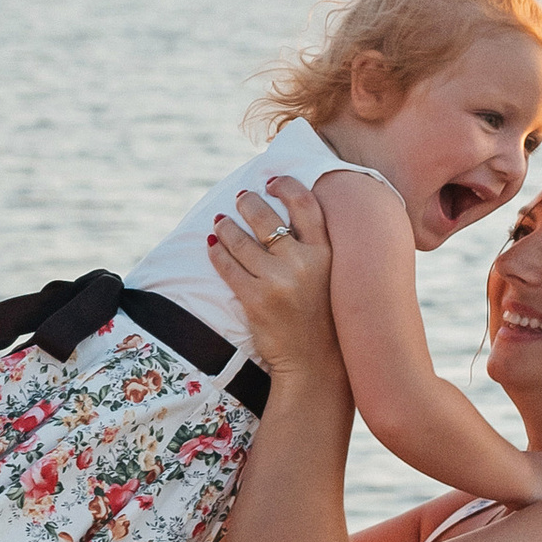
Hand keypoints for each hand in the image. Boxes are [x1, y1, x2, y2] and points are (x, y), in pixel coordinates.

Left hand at [207, 177, 340, 378]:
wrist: (314, 360)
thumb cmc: (321, 315)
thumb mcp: (329, 275)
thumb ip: (313, 246)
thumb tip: (285, 212)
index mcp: (326, 253)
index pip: (305, 204)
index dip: (286, 186)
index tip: (272, 181)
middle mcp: (303, 263)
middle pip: (266, 217)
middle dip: (248, 202)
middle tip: (241, 198)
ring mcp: (278, 281)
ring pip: (241, 240)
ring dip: (226, 226)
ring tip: (220, 221)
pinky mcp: (256, 299)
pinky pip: (228, 266)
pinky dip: (217, 253)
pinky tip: (213, 246)